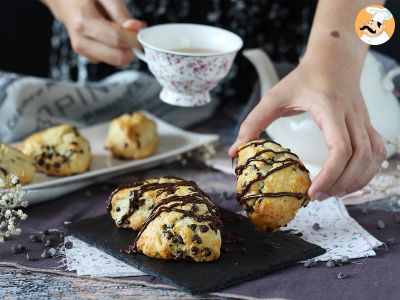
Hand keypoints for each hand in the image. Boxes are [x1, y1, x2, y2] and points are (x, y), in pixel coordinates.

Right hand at [43, 0, 145, 65]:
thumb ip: (121, 13)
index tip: (142, 29)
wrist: (63, 1)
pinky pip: (112, 60)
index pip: (118, 40)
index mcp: (83, 22)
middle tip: (137, 33)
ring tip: (123, 31)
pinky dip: (119, 50)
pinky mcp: (89, 57)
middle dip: (133, 48)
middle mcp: (81, 42)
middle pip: (118, 58)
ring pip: (117, 61)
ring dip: (126, 49)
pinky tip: (114, 36)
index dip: (135, 37)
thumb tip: (137, 28)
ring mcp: (84, 52)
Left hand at [229, 55, 386, 199]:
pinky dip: (367, 172)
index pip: (341, 147)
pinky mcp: (367, 125)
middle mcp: (352, 115)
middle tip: (317, 197)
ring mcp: (364, 120)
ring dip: (356, 181)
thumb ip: (253, 122)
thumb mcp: (274, 97)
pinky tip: (350, 182)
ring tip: (332, 193)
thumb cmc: (304, 78)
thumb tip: (235, 150)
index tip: (312, 191)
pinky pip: (377, 153)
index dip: (330, 174)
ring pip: (373, 158)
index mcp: (330, 107)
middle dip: (341, 184)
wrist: (333, 60)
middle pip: (360, 158)